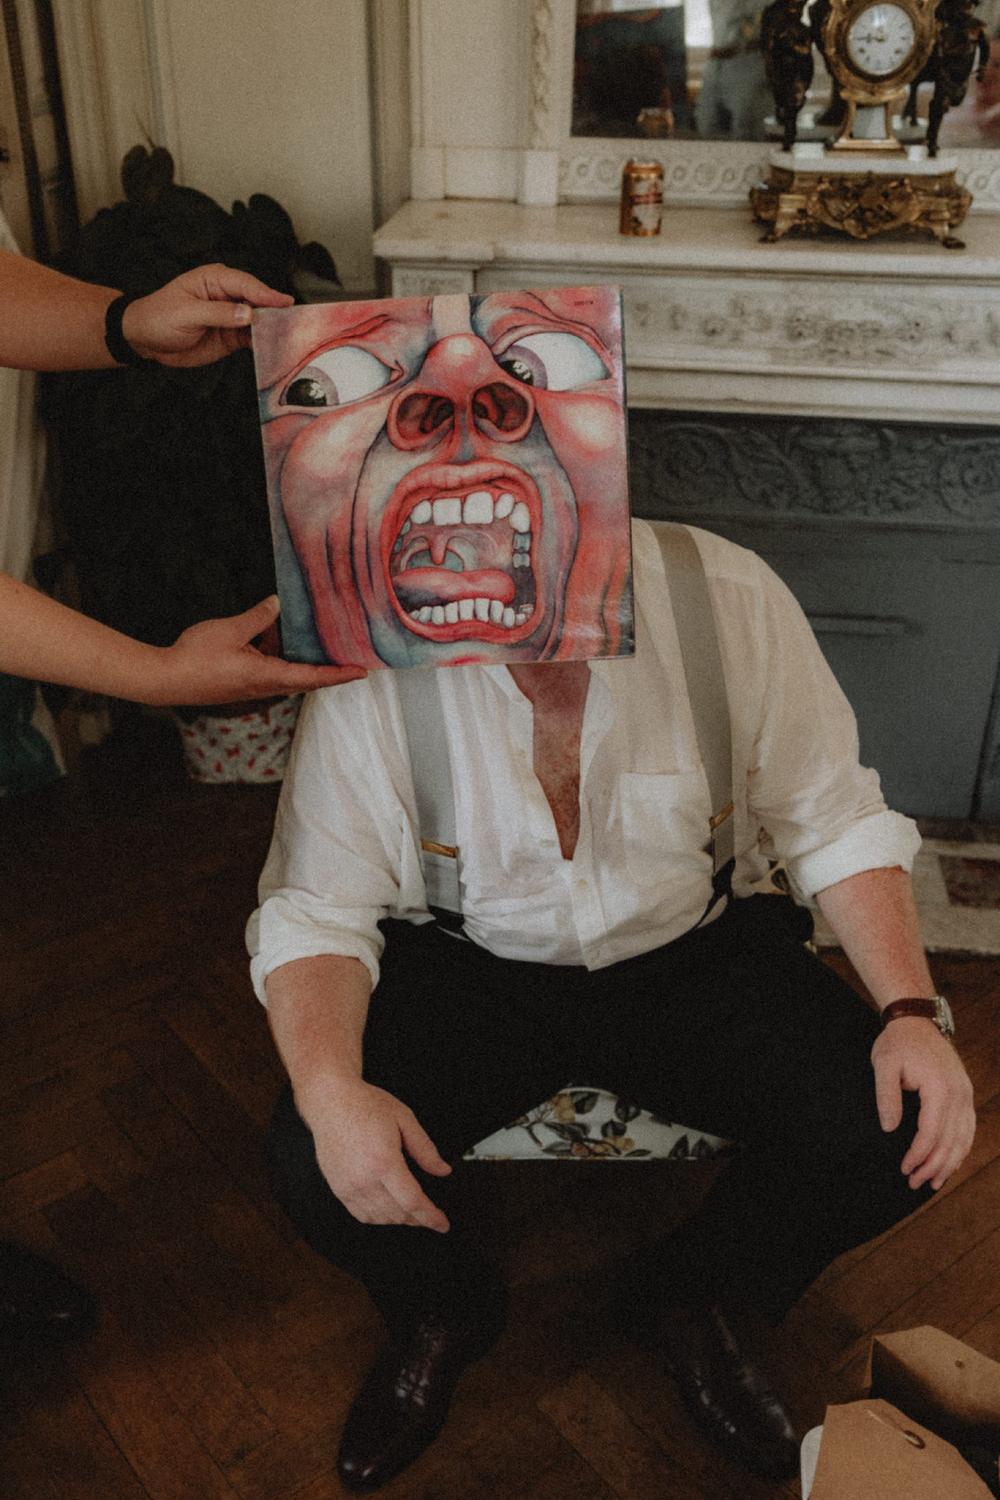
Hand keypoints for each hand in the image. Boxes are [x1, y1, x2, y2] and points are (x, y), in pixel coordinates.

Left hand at [121, 264, 292, 366]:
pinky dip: (264, 343)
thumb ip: (218, 313)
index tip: (284, 303)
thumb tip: (248, 314)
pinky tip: (275, 348)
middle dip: (276, 310)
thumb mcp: (186, 313)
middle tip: (295, 321)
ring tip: (291, 337)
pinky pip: (253, 338)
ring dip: (273, 329)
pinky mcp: (232, 336)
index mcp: (215, 279)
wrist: (146, 340)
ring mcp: (231, 316)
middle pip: (259, 300)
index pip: (246, 284)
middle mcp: (227, 295)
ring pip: (260, 320)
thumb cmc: (159, 317)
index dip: (266, 294)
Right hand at [149, 596, 365, 705]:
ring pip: (286, 673)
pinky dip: (279, 655)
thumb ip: (257, 618)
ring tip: (318, 639)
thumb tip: (277, 605)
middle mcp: (265, 686)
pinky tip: (275, 634)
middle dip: (329, 669)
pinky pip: (268, 669)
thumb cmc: (196, 657)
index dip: (339, 674)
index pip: (313, 677)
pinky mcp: (240, 683)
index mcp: (267, 676)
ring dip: (301, 658)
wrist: (164, 680)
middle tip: (351, 656)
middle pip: (306, 679)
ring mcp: (252, 687)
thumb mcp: (230, 630)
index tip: (362, 672)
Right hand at [300, 1076, 452, 1232]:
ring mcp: (348, 1186)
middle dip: (418, 1218)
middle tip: (431, 1215)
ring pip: (380, 1218)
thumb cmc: (365, 1105)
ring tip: (411, 1212)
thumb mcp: (404, 1119)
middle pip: (398, 1214)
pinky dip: (378, 1218)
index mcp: (384, 1161)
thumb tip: (442, 1170)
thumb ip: (425, 1149)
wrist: (330, 1102)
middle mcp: (364, 1179)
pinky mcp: (338, 1188)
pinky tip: (388, 1210)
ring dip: (399, 1219)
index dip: (431, 1216)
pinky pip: (361, 1215)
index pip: (412, 1201)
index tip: (442, 1224)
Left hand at [872, 1018, 975, 1190]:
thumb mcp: (884, 1063)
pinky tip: (949, 1163)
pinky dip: (960, 1149)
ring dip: (949, 1163)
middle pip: (950, 1140)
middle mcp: (959, 1093)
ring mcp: (965, 1094)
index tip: (904, 1168)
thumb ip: (886, 1096)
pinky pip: (968, 1129)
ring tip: (932, 1183)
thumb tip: (890, 1128)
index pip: (932, 1131)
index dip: (919, 1154)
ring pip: (963, 1138)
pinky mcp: (965, 1095)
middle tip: (914, 1184)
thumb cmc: (898, 1042)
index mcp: (940, 1087)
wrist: (917, 1021)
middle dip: (933, 1166)